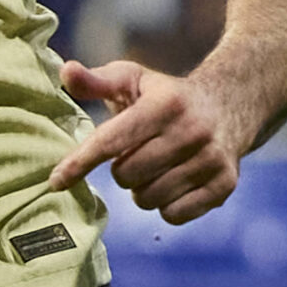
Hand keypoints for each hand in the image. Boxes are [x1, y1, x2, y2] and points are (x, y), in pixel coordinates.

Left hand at [47, 59, 247, 223]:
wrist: (230, 104)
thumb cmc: (166, 95)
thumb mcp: (132, 79)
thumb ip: (95, 81)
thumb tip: (65, 71)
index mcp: (165, 103)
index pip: (111, 140)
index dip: (80, 162)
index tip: (56, 182)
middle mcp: (191, 131)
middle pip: (126, 176)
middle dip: (121, 170)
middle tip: (135, 154)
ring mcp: (211, 160)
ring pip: (149, 199)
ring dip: (142, 189)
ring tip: (156, 166)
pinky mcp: (225, 185)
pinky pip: (174, 216)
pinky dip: (166, 206)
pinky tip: (174, 182)